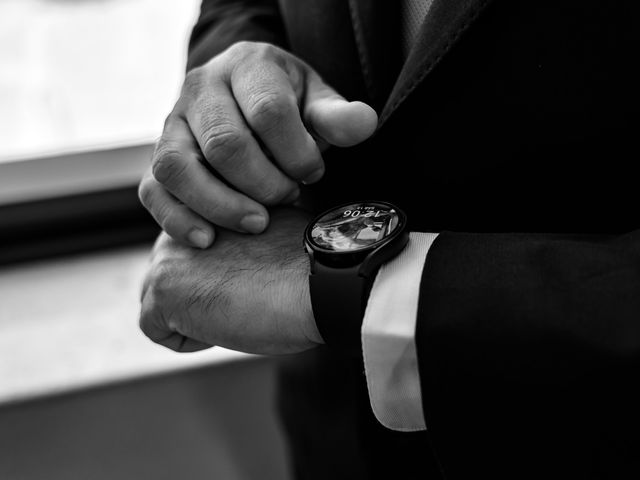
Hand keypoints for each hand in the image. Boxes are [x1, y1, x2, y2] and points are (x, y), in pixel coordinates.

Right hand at [138, 41, 377, 248]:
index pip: (268, 111)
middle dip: (264, 183)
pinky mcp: (157, 158)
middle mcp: (200, 90)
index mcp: (246, 67)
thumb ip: (336, 116)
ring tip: (258, 224)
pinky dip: (177, 219)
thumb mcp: (315, 101)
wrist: (242, 96)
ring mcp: (171, 125)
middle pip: (224, 144)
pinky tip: (208, 240)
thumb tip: (364, 124)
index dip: (296, 152)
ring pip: (178, 168)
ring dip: (221, 205)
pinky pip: (153, 191)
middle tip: (290, 198)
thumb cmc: (285, 104)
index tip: (313, 173)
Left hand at [139, 207, 322, 353]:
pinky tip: (227, 320)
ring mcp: (167, 256)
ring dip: (196, 316)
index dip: (218, 277)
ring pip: (162, 303)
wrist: (318, 283)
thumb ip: (236, 239)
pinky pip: (160, 330)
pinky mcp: (163, 290)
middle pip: (171, 278)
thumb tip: (233, 262)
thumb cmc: (305, 266)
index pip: (190, 254)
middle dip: (200, 297)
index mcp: (206, 205)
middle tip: (247, 296)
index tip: (252, 279)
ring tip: (239, 306)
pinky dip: (193, 339)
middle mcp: (180, 223)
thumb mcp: (266, 235)